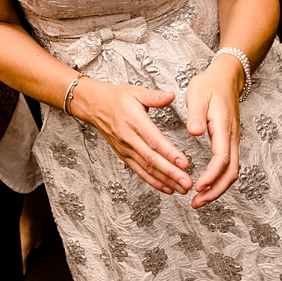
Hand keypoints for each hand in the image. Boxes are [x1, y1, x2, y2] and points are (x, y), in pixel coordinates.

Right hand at [71, 78, 192, 195]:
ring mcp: (125, 149)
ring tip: (181, 188)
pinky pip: (139, 171)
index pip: (154, 140)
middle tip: (186, 182)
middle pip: (152, 159)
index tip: (184, 163)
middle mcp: (129, 138)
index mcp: (134, 121)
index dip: (169, 153)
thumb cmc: (116, 98)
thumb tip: (171, 96)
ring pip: (146, 168)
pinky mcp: (123, 155)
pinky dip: (153, 181)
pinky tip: (166, 187)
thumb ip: (155, 97)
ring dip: (165, 180)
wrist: (95, 106)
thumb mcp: (136, 92)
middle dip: (171, 173)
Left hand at [185, 57, 241, 207]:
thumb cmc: (209, 85)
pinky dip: (218, 179)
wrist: (226, 77)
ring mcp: (232, 140)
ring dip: (217, 188)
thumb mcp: (197, 95)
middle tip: (196, 203)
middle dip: (215, 190)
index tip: (198, 187)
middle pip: (231, 172)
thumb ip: (195, 115)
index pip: (222, 159)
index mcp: (223, 128)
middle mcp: (232, 137)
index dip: (211, 175)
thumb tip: (194, 132)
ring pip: (231, 171)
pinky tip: (205, 185)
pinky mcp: (229, 142)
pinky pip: (228, 166)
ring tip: (199, 200)